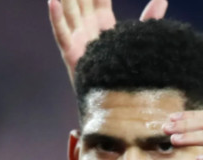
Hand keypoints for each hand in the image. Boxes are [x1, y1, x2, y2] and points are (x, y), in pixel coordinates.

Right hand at [48, 0, 167, 82]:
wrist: (119, 104)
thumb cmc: (128, 73)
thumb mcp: (139, 41)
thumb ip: (150, 19)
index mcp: (103, 25)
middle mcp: (87, 30)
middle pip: (80, 0)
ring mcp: (78, 40)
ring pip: (68, 10)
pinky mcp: (72, 54)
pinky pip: (61, 33)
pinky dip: (56, 17)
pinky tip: (52, 1)